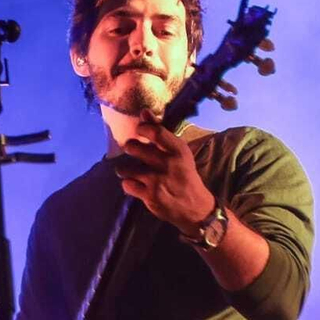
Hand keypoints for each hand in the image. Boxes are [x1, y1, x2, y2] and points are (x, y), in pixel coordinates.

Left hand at [111, 117, 215, 232]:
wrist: (195, 207)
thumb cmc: (184, 175)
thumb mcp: (178, 153)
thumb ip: (160, 132)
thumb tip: (143, 112)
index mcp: (178, 151)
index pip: (155, 131)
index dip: (142, 128)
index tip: (140, 131)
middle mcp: (168, 164)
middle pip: (134, 148)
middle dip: (130, 148)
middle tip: (132, 151)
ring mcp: (157, 181)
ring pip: (126, 169)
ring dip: (125, 169)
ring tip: (129, 170)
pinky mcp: (150, 196)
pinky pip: (127, 185)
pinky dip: (129, 184)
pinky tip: (135, 184)